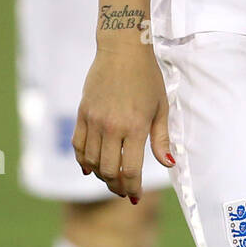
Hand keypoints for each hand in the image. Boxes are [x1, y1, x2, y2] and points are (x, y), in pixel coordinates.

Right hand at [72, 46, 173, 201]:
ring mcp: (94, 121)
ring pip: (91, 162)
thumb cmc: (147, 77)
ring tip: (110, 179)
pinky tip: (90, 167)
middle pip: (108, 171)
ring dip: (100, 176)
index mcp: (135, 127)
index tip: (136, 196)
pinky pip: (77, 146)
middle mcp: (112, 127)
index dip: (133, 188)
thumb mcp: (161, 107)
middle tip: (124, 191)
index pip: (130, 170)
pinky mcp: (82, 114)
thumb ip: (162, 139)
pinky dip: (82, 160)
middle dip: (117, 186)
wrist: (122, 50)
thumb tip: (168, 164)